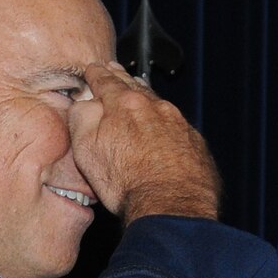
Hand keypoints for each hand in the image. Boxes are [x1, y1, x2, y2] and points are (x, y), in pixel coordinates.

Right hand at [68, 62, 221, 222]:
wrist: (172, 208)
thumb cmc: (127, 184)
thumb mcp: (86, 149)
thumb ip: (82, 118)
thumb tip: (86, 103)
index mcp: (124, 104)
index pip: (106, 81)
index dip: (97, 74)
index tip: (93, 69)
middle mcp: (155, 108)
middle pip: (134, 88)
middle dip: (121, 78)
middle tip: (113, 70)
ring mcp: (179, 124)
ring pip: (158, 104)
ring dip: (145, 97)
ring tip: (137, 91)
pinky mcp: (195, 143)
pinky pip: (178, 126)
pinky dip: (167, 122)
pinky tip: (164, 128)